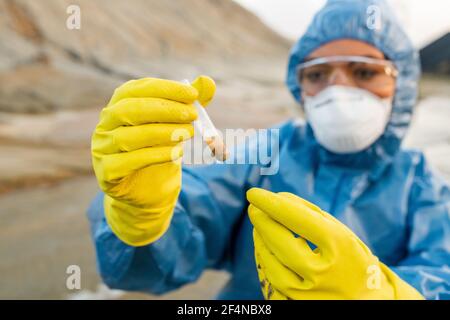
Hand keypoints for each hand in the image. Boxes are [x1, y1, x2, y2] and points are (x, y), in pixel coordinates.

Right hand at [92, 76, 214, 245]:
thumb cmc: (160, 149)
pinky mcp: (107, 172)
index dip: (166, 89)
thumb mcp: (176, 125)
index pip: (138, 88)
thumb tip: (208, 81)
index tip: (193, 94)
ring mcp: (102, 148)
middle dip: (165, 110)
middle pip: (130, 110)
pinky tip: (176, 153)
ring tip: (188, 134)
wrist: (148, 189)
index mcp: (120, 104)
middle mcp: (106, 123)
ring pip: (128, 137)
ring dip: (162, 133)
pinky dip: (155, 155)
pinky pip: (128, 162)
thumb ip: (189, 104)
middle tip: (192, 115)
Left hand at [247, 188, 422, 299]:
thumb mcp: (341, 232)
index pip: (296, 218)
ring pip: (270, 264)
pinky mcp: (296, 307)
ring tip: (262, 228)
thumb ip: (310, 214)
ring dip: (261, 242)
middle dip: (262, 222)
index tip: (253, 193)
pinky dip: (266, 264)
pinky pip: (271, 283)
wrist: (367, 302)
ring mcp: (308, 295)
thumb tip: (276, 199)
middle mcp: (322, 273)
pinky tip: (267, 251)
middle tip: (253, 208)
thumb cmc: (351, 259)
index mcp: (339, 247)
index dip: (271, 203)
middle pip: (279, 242)